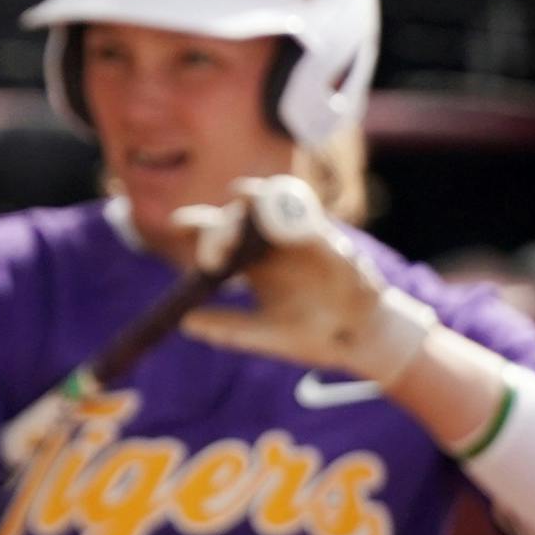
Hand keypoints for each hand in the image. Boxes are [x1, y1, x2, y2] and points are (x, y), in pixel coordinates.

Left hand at [174, 175, 434, 386]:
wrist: (358, 338)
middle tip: (216, 253)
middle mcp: (266, 247)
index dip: (195, 225)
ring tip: (241, 197)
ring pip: (268, 200)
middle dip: (220, 225)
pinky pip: (306, 212)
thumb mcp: (265, 336)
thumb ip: (229, 328)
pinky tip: (276, 209)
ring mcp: (295, 239)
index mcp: (247, 266)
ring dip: (253, 196)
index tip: (176, 222)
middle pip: (234, 217)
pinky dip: (291, 206)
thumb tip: (185, 322)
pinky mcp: (325, 237)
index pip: (215, 239)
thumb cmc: (309, 336)